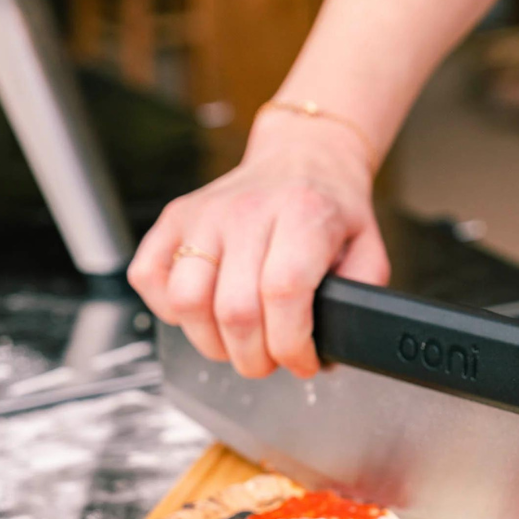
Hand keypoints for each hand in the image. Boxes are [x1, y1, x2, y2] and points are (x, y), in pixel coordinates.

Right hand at [128, 110, 387, 378]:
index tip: (303, 360)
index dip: (291, 344)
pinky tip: (205, 314)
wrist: (303, 157)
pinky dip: (170, 311)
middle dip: (255, 357)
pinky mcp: (174, 217)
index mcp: (303, 214)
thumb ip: (362, 295)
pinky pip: (149, 277)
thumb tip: (338, 343)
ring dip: (213, 343)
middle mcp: (248, 211)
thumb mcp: (369, 249)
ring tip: (240, 344)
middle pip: (235, 311)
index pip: (283, 293)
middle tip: (272, 360)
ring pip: (187, 301)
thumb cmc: (332, 209)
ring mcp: (204, 213)